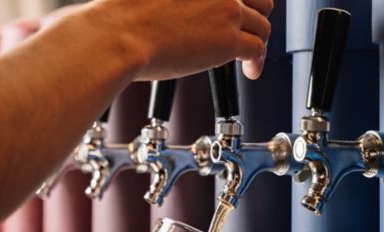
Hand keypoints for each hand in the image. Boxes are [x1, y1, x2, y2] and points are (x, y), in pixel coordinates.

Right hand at [93, 0, 273, 79]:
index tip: (231, 15)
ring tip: (248, 59)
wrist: (120, 34)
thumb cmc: (125, 16)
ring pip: (263, 26)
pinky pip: (258, 50)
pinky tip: (250, 72)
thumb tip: (178, 13)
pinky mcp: (228, 39)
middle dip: (257, 17)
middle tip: (248, 33)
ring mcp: (227, 10)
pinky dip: (256, 63)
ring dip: (258, 42)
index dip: (239, 2)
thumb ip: (177, 0)